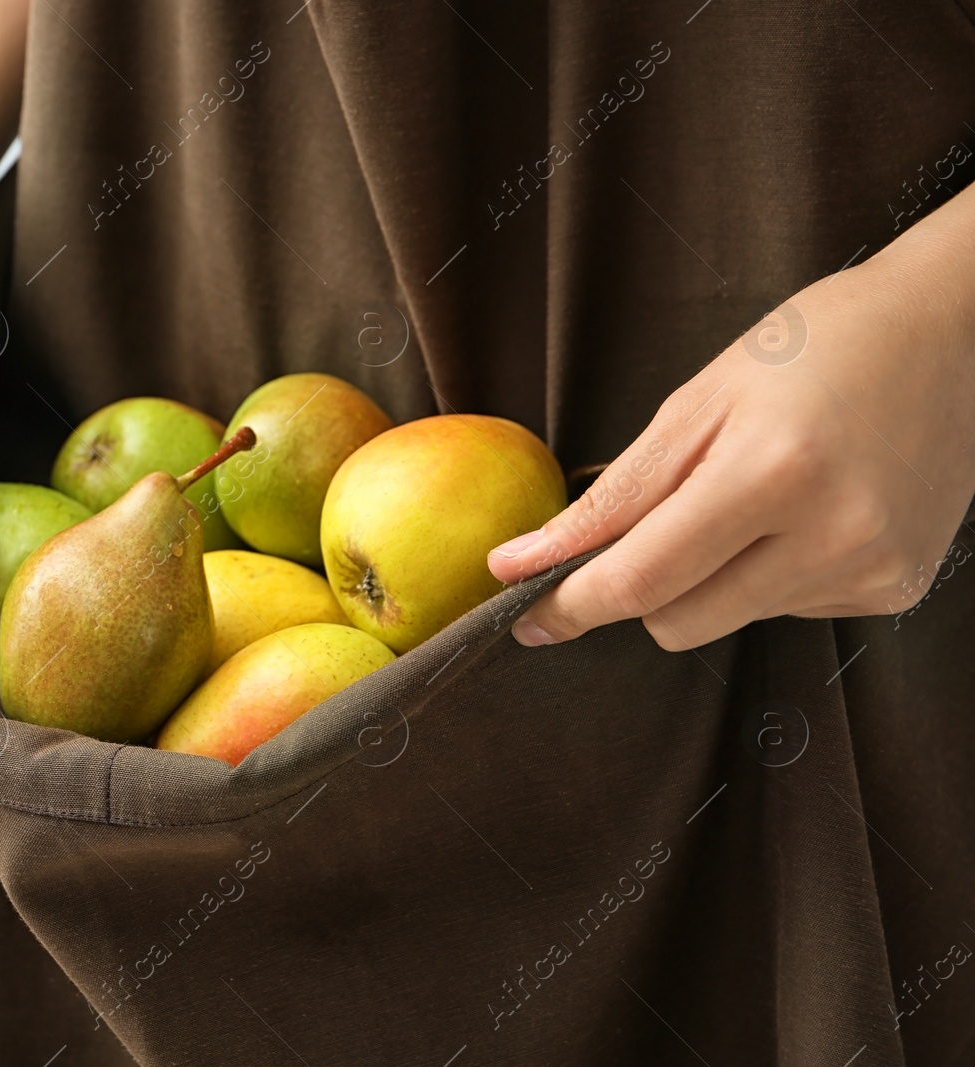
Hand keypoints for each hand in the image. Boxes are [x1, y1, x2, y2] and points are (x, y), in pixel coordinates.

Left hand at [487, 242, 974, 650]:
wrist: (950, 332)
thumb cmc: (814, 348)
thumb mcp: (696, 403)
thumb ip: (612, 497)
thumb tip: (525, 561)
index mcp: (773, 472)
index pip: (641, 579)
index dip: (569, 605)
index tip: (521, 616)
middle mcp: (832, 534)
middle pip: (676, 622)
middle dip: (638, 589)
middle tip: (642, 529)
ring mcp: (871, 568)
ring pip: (727, 620)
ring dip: (706, 578)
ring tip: (748, 495)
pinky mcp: (893, 587)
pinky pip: (784, 608)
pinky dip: (765, 574)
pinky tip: (800, 511)